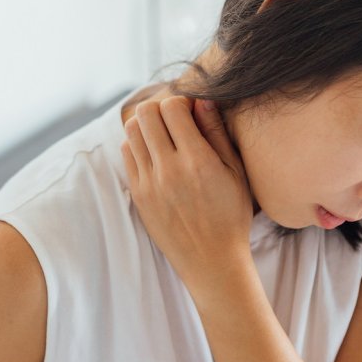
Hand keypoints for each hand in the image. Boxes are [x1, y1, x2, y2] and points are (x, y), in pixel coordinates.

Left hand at [121, 96, 253, 285]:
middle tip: (176, 121)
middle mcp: (168, 169)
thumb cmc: (231, 215)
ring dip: (147, 126)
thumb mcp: (235, 172)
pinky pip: (127, 154)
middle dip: (161, 109)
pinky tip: (156, 156)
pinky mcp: (138, 195)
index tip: (192, 112)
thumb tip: (201, 101)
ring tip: (164, 137)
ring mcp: (148, 183)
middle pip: (146, 113)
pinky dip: (138, 146)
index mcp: (197, 160)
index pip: (172, 107)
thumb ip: (216, 133)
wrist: (211, 261)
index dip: (182, 102)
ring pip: (131, 131)